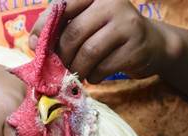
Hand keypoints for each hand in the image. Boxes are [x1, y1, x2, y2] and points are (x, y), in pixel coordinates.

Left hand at [29, 0, 168, 82]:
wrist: (153, 45)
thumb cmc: (111, 35)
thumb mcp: (89, 23)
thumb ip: (63, 28)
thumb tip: (34, 44)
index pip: (63, 7)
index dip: (44, 28)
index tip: (34, 46)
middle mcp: (112, 3)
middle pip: (74, 33)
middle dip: (62, 56)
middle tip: (58, 69)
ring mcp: (126, 24)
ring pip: (88, 53)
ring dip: (77, 69)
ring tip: (76, 74)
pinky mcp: (135, 48)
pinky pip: (103, 68)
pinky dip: (93, 77)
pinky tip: (95, 76)